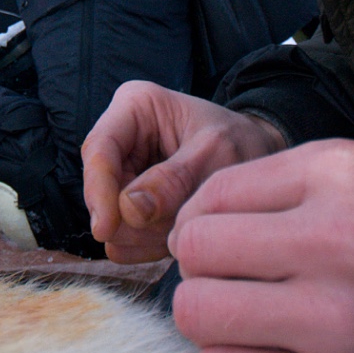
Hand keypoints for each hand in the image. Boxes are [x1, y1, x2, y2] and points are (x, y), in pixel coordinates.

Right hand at [81, 82, 287, 262]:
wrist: (256, 160)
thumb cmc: (241, 143)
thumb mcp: (217, 153)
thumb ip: (175, 180)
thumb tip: (129, 210)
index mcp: (134, 106)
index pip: (98, 150)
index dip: (98, 192)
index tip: (105, 230)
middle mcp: (121, 139)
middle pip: (101, 191)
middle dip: (135, 218)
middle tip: (182, 220)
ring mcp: (122, 174)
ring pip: (111, 221)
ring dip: (147, 234)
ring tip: (188, 218)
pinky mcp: (128, 206)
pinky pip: (124, 240)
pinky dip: (150, 246)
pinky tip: (178, 231)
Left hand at [168, 139, 353, 352]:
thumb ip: (295, 195)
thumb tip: (198, 222)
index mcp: (345, 173)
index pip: (214, 192)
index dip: (208, 226)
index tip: (229, 252)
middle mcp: (336, 236)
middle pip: (195, 249)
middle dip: (205, 274)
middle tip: (238, 293)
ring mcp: (335, 319)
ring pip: (197, 312)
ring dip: (214, 327)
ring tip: (254, 334)